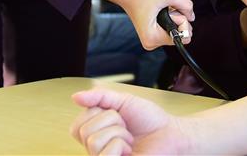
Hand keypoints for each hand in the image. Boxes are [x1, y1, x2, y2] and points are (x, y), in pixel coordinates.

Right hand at [71, 87, 190, 154]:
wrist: (170, 133)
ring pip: (94, 142)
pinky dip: (120, 146)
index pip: (77, 125)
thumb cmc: (150, 120)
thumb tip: (76, 97)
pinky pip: (105, 155)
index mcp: (96, 133)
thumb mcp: (124, 101)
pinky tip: (129, 150)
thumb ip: (100, 96)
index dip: (97, 114)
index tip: (117, 115)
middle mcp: (98, 149)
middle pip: (85, 132)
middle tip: (126, 127)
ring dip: (118, 134)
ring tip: (129, 139)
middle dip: (111, 121)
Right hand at [92, 0, 193, 49]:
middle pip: (180, 36)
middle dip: (178, 20)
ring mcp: (151, 40)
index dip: (182, 21)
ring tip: (162, 9)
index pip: (183, 38)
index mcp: (153, 38)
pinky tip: (160, 12)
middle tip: (166, 9)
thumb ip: (186, 5)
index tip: (171, 11)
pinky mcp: (152, 36)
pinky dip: (169, 20)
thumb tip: (192, 17)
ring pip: (175, 33)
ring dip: (174, 19)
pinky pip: (169, 30)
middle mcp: (151, 43)